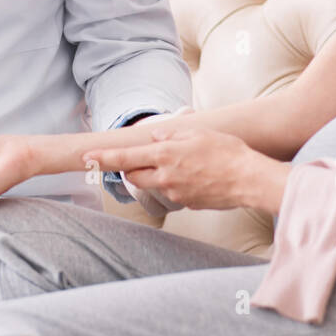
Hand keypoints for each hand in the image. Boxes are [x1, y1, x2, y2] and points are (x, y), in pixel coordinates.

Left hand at [83, 127, 282, 211]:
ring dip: (154, 175)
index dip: (103, 159)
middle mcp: (166, 177)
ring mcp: (175, 193)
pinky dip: (175, 183)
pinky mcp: (186, 203)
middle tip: (141, 158)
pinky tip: (195, 175)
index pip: (125, 158)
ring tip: (178, 163)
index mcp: (166, 155)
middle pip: (133, 176)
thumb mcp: (197, 133)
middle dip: (131, 169)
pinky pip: (172, 192)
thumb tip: (154, 135)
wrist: (249, 179)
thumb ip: (171, 134)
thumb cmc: (226, 152)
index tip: (86, 158)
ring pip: (152, 185)